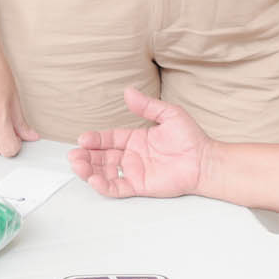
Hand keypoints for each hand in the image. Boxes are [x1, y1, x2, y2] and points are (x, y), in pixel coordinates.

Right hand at [68, 88, 211, 198]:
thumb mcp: (168, 114)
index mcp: (135, 139)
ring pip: (105, 172)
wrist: (205, 161)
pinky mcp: (140, 186)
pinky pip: (117, 187)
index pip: (109, 138)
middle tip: (73, 155)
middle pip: (102, 156)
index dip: (95, 139)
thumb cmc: (191, 139)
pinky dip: (104, 185)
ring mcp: (134, 171)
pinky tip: (94, 180)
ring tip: (78, 166)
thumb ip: (147, 106)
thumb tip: (128, 91)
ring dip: (89, 170)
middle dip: (85, 156)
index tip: (82, 139)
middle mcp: (132, 156)